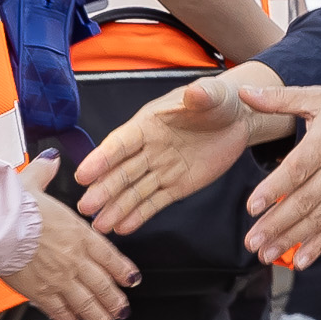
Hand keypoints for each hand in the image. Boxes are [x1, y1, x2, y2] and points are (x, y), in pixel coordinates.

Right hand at [3, 154, 140, 319]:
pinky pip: (58, 310)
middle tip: (122, 310)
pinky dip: (67, 319)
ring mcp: (58, 278)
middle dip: (115, 300)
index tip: (132, 280)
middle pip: (102, 284)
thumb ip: (45, 172)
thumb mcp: (33, 182)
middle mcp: (73, 258)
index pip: (109, 255)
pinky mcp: (39, 292)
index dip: (123, 270)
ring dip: (99, 317)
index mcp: (77, 232)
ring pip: (86, 302)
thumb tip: (50, 160)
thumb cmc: (14, 206)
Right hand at [75, 74, 264, 233]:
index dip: (101, 159)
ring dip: (117, 208)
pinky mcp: (177, 186)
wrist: (237, 120)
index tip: (83, 174)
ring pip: (135, 191)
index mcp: (149, 124)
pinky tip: (123, 227)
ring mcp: (162, 169)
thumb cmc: (218, 101)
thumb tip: (195, 92)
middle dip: (104, 190)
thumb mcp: (212, 95)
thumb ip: (202, 95)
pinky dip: (139, 215)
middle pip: (122, 171)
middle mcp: (149, 148)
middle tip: (85, 207)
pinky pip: (155, 203)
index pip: (121, 143)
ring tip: (100, 226)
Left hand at [237, 82, 320, 265]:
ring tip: (267, 254)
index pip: (297, 170)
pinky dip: (320, 245)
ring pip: (318, 219)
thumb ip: (280, 98)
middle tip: (252, 241)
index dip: (274, 190)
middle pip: (305, 201)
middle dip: (276, 225)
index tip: (252, 206)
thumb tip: (245, 92)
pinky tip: (301, 259)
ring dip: (292, 239)